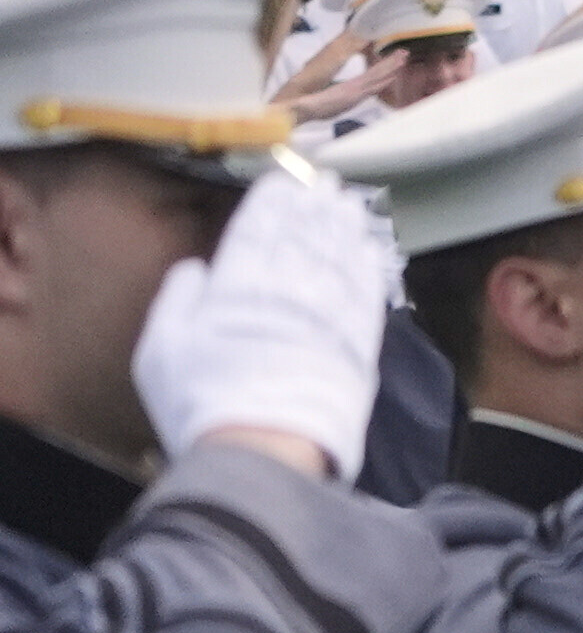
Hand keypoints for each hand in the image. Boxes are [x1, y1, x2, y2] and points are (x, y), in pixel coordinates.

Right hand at [130, 159, 390, 470]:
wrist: (266, 451)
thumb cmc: (203, 403)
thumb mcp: (161, 349)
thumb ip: (177, 301)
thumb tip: (197, 269)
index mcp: (237, 289)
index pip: (258, 231)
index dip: (272, 203)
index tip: (284, 181)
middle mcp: (287, 294)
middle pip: (304, 239)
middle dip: (314, 208)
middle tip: (326, 184)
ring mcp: (328, 319)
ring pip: (339, 260)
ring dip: (344, 228)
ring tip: (349, 205)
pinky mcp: (358, 348)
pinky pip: (367, 296)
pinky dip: (369, 268)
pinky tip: (370, 251)